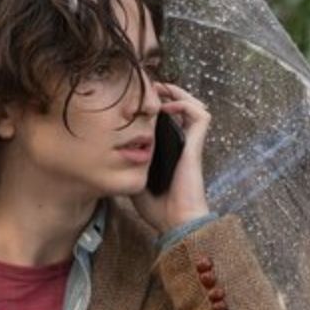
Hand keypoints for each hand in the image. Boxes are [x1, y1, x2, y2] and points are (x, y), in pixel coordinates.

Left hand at [133, 82, 211, 233]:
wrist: (176, 221)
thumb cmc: (157, 208)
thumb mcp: (134, 182)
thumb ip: (127, 166)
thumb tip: (108, 157)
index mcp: (170, 151)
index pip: (169, 121)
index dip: (157, 107)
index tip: (139, 100)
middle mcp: (182, 144)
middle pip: (183, 108)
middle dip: (168, 93)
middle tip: (150, 88)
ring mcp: (190, 144)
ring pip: (196, 106)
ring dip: (179, 94)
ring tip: (161, 91)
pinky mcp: (196, 146)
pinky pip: (200, 116)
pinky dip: (185, 105)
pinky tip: (167, 108)